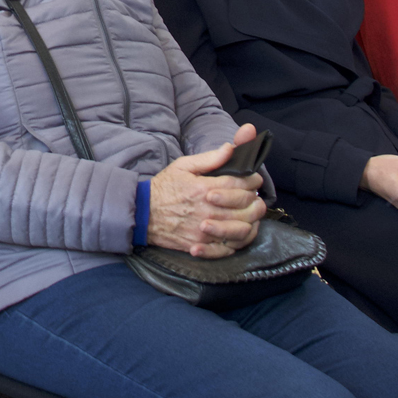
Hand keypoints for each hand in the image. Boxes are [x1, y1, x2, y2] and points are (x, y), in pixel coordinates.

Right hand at [147, 125, 267, 257]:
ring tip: (249, 214)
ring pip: (243, 229)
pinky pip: (230, 249)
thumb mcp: (183, 166)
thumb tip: (230, 148)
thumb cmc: (164, 188)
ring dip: (251, 220)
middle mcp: (208, 211)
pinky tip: (238, 231)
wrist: (143, 214)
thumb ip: (210, 158)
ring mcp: (206, 231)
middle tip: (253, 196)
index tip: (254, 179)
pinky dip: (239, 241)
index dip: (253, 179)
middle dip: (255, 199)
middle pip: (247, 207)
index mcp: (205, 189)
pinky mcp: (202, 246)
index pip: (241, 184)